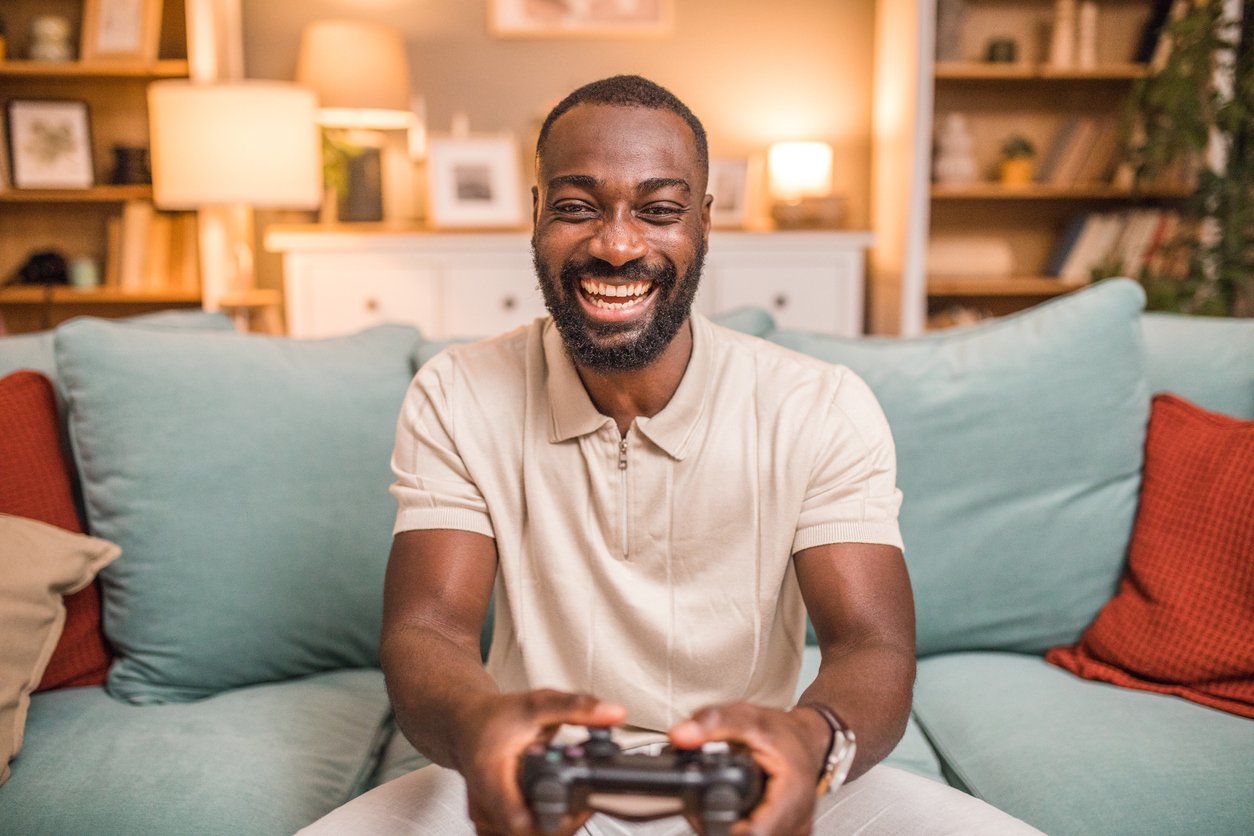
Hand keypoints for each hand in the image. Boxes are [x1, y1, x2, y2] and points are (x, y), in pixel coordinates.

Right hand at [451, 689, 626, 835]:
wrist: (466, 724)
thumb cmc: (494, 717)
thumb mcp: (537, 704)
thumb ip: (576, 708)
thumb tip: (613, 713)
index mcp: (491, 779)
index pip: (522, 823)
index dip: (558, 819)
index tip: (580, 804)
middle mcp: (485, 805)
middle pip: (528, 833)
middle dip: (562, 821)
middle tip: (583, 802)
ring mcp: (486, 818)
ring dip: (552, 824)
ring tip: (568, 803)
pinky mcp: (492, 824)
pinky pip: (519, 834)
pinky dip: (539, 824)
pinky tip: (551, 809)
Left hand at [669, 703, 825, 835]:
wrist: (808, 738)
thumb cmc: (784, 731)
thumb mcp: (747, 717)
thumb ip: (712, 724)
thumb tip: (680, 735)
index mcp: (791, 795)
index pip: (756, 833)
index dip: (727, 827)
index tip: (709, 812)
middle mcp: (797, 820)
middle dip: (723, 825)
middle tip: (707, 804)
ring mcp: (794, 831)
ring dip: (733, 827)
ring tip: (721, 805)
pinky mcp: (788, 834)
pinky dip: (743, 826)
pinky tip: (736, 812)